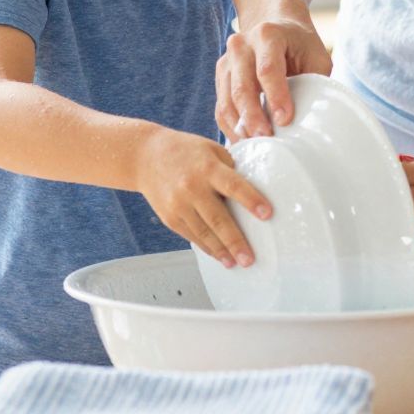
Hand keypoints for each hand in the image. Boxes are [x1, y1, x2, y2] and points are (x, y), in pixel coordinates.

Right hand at [135, 128, 270, 267]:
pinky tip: (219, 255)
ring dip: (221, 250)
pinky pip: (191, 235)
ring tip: (236, 263)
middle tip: (249, 258)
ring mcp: (178, 205)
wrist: (145, 157)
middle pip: (217, 218)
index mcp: (208, 168)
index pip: (233, 186)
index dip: (251, 200)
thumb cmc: (185, 151)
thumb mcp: (212, 150)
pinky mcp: (169, 217)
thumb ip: (230, 170)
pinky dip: (206, 247)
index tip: (267, 214)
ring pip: (203, 232)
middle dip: (235, 241)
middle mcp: (192, 188)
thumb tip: (251, 192)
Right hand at [216, 17, 331, 139]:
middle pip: (242, 87)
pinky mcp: (220, 76)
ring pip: (227, 100)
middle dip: (254, 117)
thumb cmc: (300, 45)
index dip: (276, 96)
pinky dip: (231, 127)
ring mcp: (226, 61)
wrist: (275, 26)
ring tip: (255, 145)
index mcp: (268, 34)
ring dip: (240, 126)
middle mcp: (241, 45)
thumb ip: (314, 81)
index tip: (285, 120)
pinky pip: (221, 106)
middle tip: (266, 139)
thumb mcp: (316, 56)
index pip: (267, 69)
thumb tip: (311, 119)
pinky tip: (244, 141)